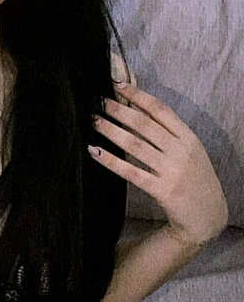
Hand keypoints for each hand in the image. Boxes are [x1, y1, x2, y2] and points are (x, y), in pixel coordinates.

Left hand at [88, 82, 228, 247]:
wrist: (208, 216)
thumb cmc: (195, 180)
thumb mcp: (189, 152)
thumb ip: (169, 133)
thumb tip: (137, 110)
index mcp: (188, 138)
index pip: (160, 110)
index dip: (138, 95)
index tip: (117, 85)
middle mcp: (181, 151)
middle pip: (144, 124)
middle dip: (118, 110)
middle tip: (97, 100)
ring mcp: (172, 171)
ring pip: (135, 145)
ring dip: (111, 130)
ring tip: (92, 120)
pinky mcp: (162, 191)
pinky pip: (131, 172)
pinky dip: (111, 161)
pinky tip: (94, 151)